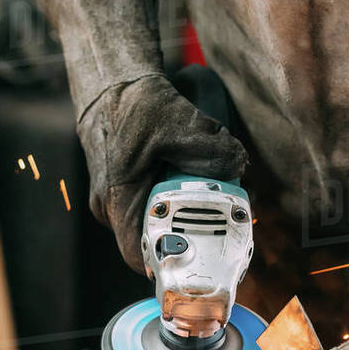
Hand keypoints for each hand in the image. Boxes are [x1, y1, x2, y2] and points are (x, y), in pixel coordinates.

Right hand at [78, 73, 247, 273]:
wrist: (111, 87)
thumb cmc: (134, 104)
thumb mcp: (175, 120)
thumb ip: (209, 147)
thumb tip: (238, 166)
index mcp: (118, 197)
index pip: (138, 254)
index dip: (169, 262)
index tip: (200, 259)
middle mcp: (110, 205)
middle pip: (150, 240)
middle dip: (184, 235)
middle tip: (218, 223)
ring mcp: (113, 200)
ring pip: (151, 222)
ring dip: (179, 216)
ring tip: (206, 198)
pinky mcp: (121, 190)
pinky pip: (148, 206)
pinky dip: (170, 200)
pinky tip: (189, 182)